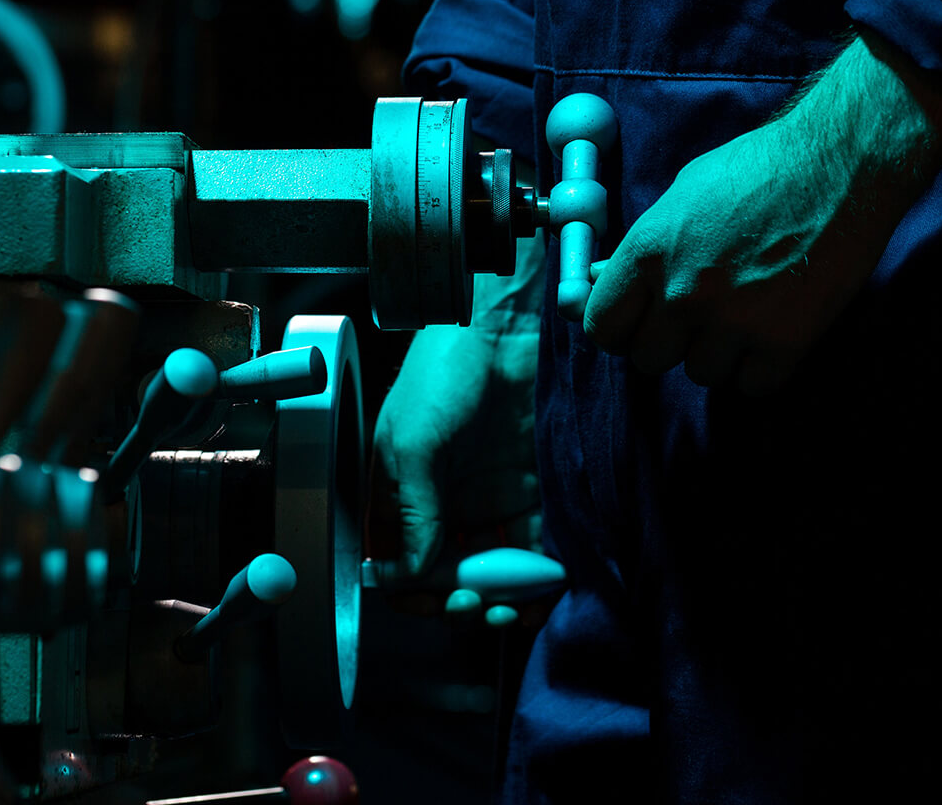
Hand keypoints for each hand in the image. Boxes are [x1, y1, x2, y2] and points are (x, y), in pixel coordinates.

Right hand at [374, 234, 542, 584]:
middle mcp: (442, 506)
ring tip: (514, 611)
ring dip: (502, 599)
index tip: (436, 602)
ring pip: (492, 571)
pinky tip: (543, 591)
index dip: (413, 594)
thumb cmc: (442, 372)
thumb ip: (414, 508)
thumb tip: (412, 572)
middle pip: (448, 577)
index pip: (398, 564)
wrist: (503, 331)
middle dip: (462, 602)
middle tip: (479, 605)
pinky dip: (537, 578)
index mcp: (401, 495)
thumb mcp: (411, 439)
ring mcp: (487, 503)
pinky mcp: (531, 495)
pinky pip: (533, 550)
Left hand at [583, 32, 941, 392]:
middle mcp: (682, 294)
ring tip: (741, 315)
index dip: (619, 329)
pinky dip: (760, 369)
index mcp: (647, 253)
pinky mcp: (785, 341)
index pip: (602, 327)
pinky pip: (752, 386)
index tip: (637, 323)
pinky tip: (770, 333)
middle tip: (695, 317)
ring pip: (700, 374)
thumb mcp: (681, 196)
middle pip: (647, 360)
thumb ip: (640, 248)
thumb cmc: (757, 169)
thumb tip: (599, 280)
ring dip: (717, 354)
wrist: (839, 164)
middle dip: (668, 343)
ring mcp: (734, 322)